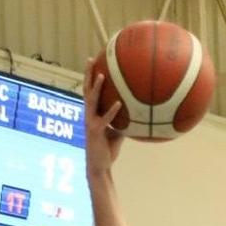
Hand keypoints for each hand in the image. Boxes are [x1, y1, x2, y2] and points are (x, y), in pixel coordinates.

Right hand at [84, 57, 125, 175]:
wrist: (99, 166)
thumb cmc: (108, 149)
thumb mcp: (117, 133)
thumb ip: (124, 121)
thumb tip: (139, 113)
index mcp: (92, 114)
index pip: (89, 92)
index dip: (90, 78)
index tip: (93, 62)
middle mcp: (89, 115)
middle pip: (86, 90)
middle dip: (87, 75)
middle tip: (90, 59)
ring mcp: (91, 122)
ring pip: (92, 101)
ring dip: (96, 88)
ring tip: (101, 75)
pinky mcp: (96, 132)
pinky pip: (105, 119)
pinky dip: (112, 111)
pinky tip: (119, 103)